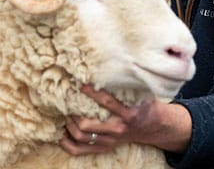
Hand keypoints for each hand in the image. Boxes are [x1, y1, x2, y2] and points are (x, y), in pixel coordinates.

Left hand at [60, 85, 191, 155]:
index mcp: (128, 113)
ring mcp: (111, 140)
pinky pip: (81, 150)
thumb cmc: (145, 103)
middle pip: (87, 125)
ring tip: (63, 112)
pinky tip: (61, 134)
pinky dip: (68, 144)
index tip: (80, 83)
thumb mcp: (143, 91)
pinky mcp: (105, 147)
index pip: (106, 102)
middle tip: (66, 99)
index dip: (91, 92)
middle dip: (73, 111)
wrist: (152, 126)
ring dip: (69, 124)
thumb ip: (131, 81)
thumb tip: (115, 63)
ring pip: (82, 137)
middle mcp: (118, 129)